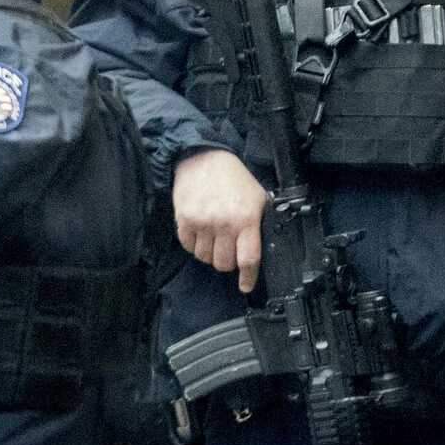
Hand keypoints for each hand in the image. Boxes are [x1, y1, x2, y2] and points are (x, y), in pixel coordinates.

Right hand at [173, 149, 267, 292]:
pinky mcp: (184, 219)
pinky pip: (188, 246)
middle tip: (227, 248)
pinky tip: (200, 231)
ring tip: (213, 236)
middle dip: (227, 260)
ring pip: (205, 257)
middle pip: (224, 263)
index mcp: (246, 219)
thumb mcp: (257, 198)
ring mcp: (202, 222)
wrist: (204, 159)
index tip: (245, 285)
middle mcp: (224, 223)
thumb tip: (259, 249)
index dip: (247, 278)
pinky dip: (194, 244)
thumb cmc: (233, 179)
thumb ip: (258, 224)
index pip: (248, 259)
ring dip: (209, 252)